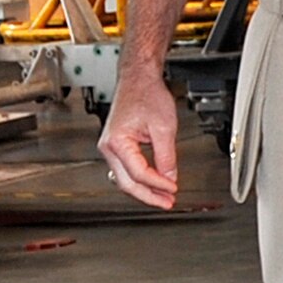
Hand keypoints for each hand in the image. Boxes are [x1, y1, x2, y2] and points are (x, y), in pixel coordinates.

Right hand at [99, 69, 180, 209]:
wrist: (138, 80)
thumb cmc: (146, 95)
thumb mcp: (164, 128)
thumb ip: (167, 156)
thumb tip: (170, 178)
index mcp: (117, 142)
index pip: (139, 173)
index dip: (158, 184)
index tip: (173, 189)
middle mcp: (109, 147)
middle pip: (127, 183)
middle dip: (149, 196)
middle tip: (167, 203)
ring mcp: (111, 148)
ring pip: (125, 179)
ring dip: (145, 190)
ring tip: (163, 198)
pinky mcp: (117, 147)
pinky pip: (127, 170)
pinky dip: (141, 179)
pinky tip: (155, 184)